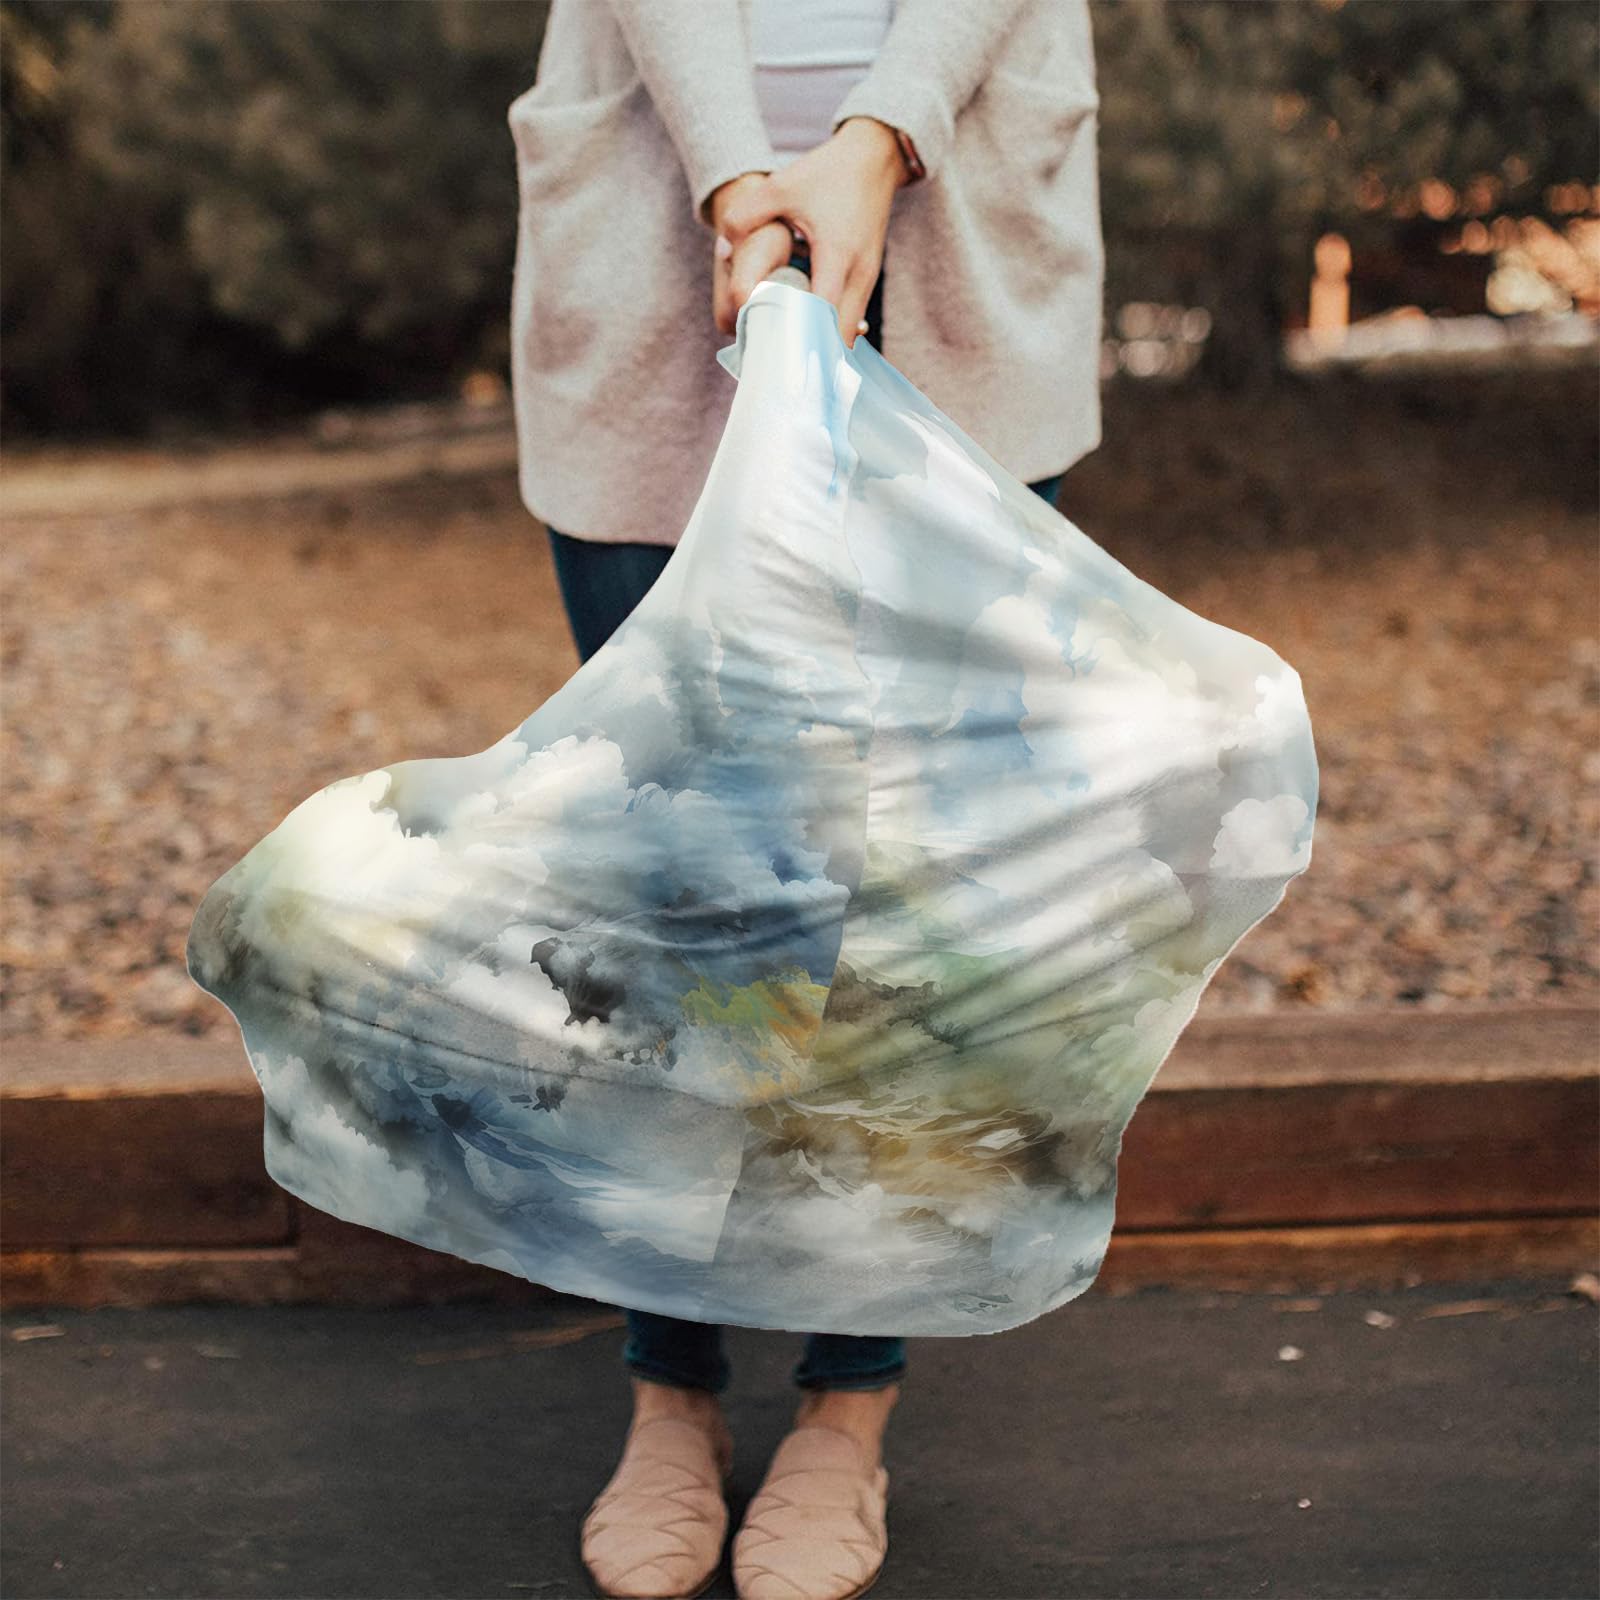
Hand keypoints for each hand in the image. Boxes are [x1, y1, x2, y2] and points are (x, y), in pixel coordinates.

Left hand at [711, 118, 907, 346]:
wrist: (874, 158)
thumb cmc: (828, 172)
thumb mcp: (782, 186)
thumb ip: (746, 215)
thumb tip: (722, 250)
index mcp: (837, 255)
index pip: (822, 315)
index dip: (799, 337)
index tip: (775, 354)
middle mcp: (859, 274)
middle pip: (839, 336)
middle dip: (811, 353)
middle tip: (778, 364)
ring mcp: (868, 279)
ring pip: (847, 331)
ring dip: (821, 343)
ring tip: (788, 354)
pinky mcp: (867, 279)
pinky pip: (850, 317)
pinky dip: (830, 330)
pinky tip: (804, 333)